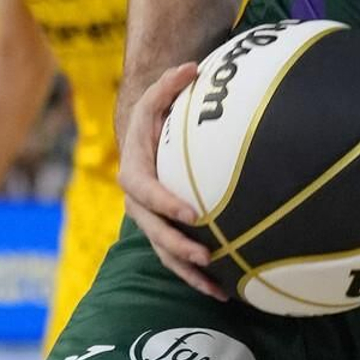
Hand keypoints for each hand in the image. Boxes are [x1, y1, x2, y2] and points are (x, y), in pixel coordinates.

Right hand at [118, 60, 223, 300]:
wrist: (143, 140)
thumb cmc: (154, 116)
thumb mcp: (155, 96)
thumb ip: (168, 83)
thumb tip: (192, 68)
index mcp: (134, 173)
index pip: (147, 193)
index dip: (166, 205)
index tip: (192, 214)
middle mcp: (138, 203)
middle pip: (155, 232)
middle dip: (178, 247)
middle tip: (205, 256)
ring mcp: (150, 222)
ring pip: (166, 254)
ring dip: (190, 273)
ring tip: (218, 289)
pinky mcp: (165, 233)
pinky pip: (178, 259)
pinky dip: (197, 276)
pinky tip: (225, 291)